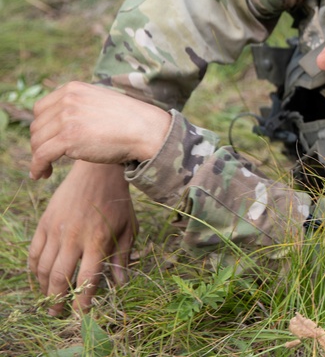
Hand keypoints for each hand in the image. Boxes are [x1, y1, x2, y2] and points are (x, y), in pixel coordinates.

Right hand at [28, 161, 136, 314]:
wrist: (98, 172)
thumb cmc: (118, 201)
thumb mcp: (129, 227)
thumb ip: (123, 256)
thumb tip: (121, 283)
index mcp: (98, 240)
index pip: (87, 279)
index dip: (82, 300)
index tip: (81, 313)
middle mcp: (75, 237)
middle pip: (60, 278)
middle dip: (57, 300)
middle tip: (57, 313)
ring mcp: (57, 230)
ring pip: (43, 268)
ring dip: (44, 288)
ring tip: (48, 299)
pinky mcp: (45, 222)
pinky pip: (34, 251)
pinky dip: (34, 269)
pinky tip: (40, 277)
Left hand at [30, 81, 169, 179]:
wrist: (146, 130)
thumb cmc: (128, 120)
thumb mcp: (99, 102)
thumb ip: (78, 105)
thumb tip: (58, 121)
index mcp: (73, 88)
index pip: (41, 108)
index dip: (42, 127)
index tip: (47, 140)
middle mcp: (68, 100)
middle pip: (37, 126)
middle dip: (40, 143)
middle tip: (49, 157)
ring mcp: (67, 118)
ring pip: (37, 141)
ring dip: (39, 157)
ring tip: (46, 167)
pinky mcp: (69, 138)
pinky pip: (41, 155)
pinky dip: (37, 167)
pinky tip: (42, 175)